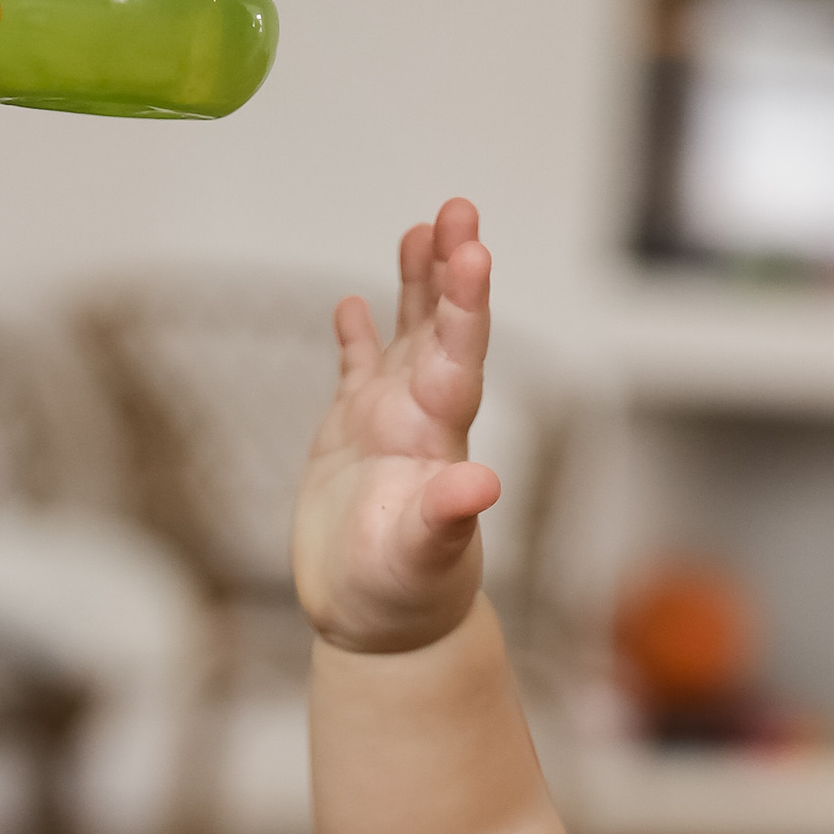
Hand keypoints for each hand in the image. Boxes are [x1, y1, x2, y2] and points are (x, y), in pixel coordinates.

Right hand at [292, 198, 505, 655]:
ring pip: (407, 338)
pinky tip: (355, 305)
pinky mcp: (350, 438)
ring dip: (417, 286)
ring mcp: (387, 424)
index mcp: (438, 439)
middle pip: (442, 330)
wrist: (377, 626)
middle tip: (458, 207)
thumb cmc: (402, 599)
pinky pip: (357, 374)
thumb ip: (449, 518)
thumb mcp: (422, 559)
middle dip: (450, 270)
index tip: (473, 250)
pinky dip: (358, 339)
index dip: (466, 305)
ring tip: (424, 226)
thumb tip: (482, 483)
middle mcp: (420, 419)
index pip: (459, 357)